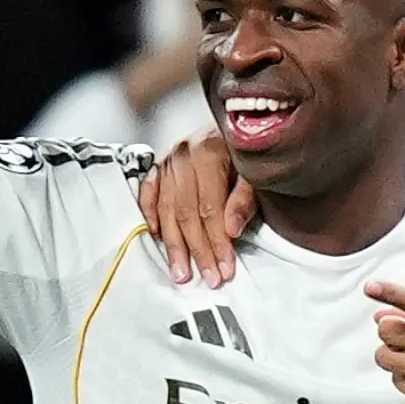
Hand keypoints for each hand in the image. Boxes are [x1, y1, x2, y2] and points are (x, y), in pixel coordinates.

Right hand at [138, 127, 254, 286]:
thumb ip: (244, 200)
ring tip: (180, 272)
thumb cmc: (246, 153)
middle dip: (198, 250)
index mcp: (209, 151)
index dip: (217, 241)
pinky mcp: (158, 166)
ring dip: (173, 244)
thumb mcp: (256, 173)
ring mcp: (168, 159)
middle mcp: (183, 154)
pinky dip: (150, 214)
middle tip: (207, 277)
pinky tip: (155, 236)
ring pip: (166, 208)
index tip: (225, 268)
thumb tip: (231, 230)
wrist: (235, 126)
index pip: (210, 207)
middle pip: (186, 212)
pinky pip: (148, 192)